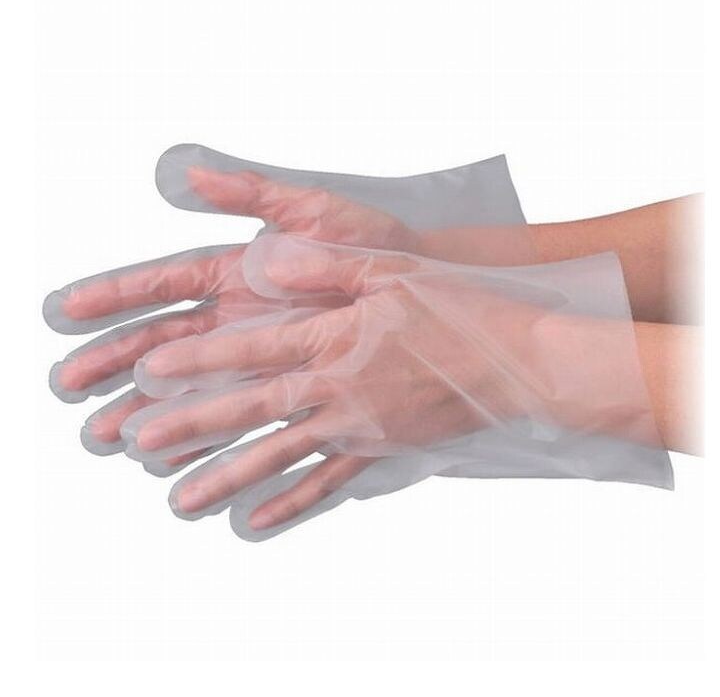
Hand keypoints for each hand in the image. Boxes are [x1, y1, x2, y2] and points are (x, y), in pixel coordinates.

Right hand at [45, 166, 422, 459]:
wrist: (422, 283)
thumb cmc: (369, 242)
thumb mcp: (312, 208)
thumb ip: (252, 194)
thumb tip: (188, 172)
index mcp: (237, 272)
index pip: (165, 284)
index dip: (116, 295)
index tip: (66, 309)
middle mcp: (240, 318)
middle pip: (166, 343)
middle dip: (115, 362)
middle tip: (68, 385)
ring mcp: (264, 357)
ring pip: (195, 386)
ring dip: (151, 409)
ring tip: (107, 436)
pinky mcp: (295, 388)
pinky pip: (246, 415)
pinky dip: (214, 438)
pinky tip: (181, 460)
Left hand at [129, 235, 660, 531]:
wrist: (518, 360)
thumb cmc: (458, 308)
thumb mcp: (393, 268)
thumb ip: (328, 266)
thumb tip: (268, 260)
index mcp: (337, 336)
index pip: (255, 349)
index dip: (200, 360)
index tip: (149, 374)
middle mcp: (339, 386)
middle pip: (255, 408)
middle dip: (193, 424)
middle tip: (138, 442)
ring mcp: (359, 424)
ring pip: (280, 454)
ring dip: (227, 475)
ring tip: (179, 499)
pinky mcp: (380, 447)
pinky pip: (328, 481)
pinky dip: (290, 503)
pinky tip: (256, 522)